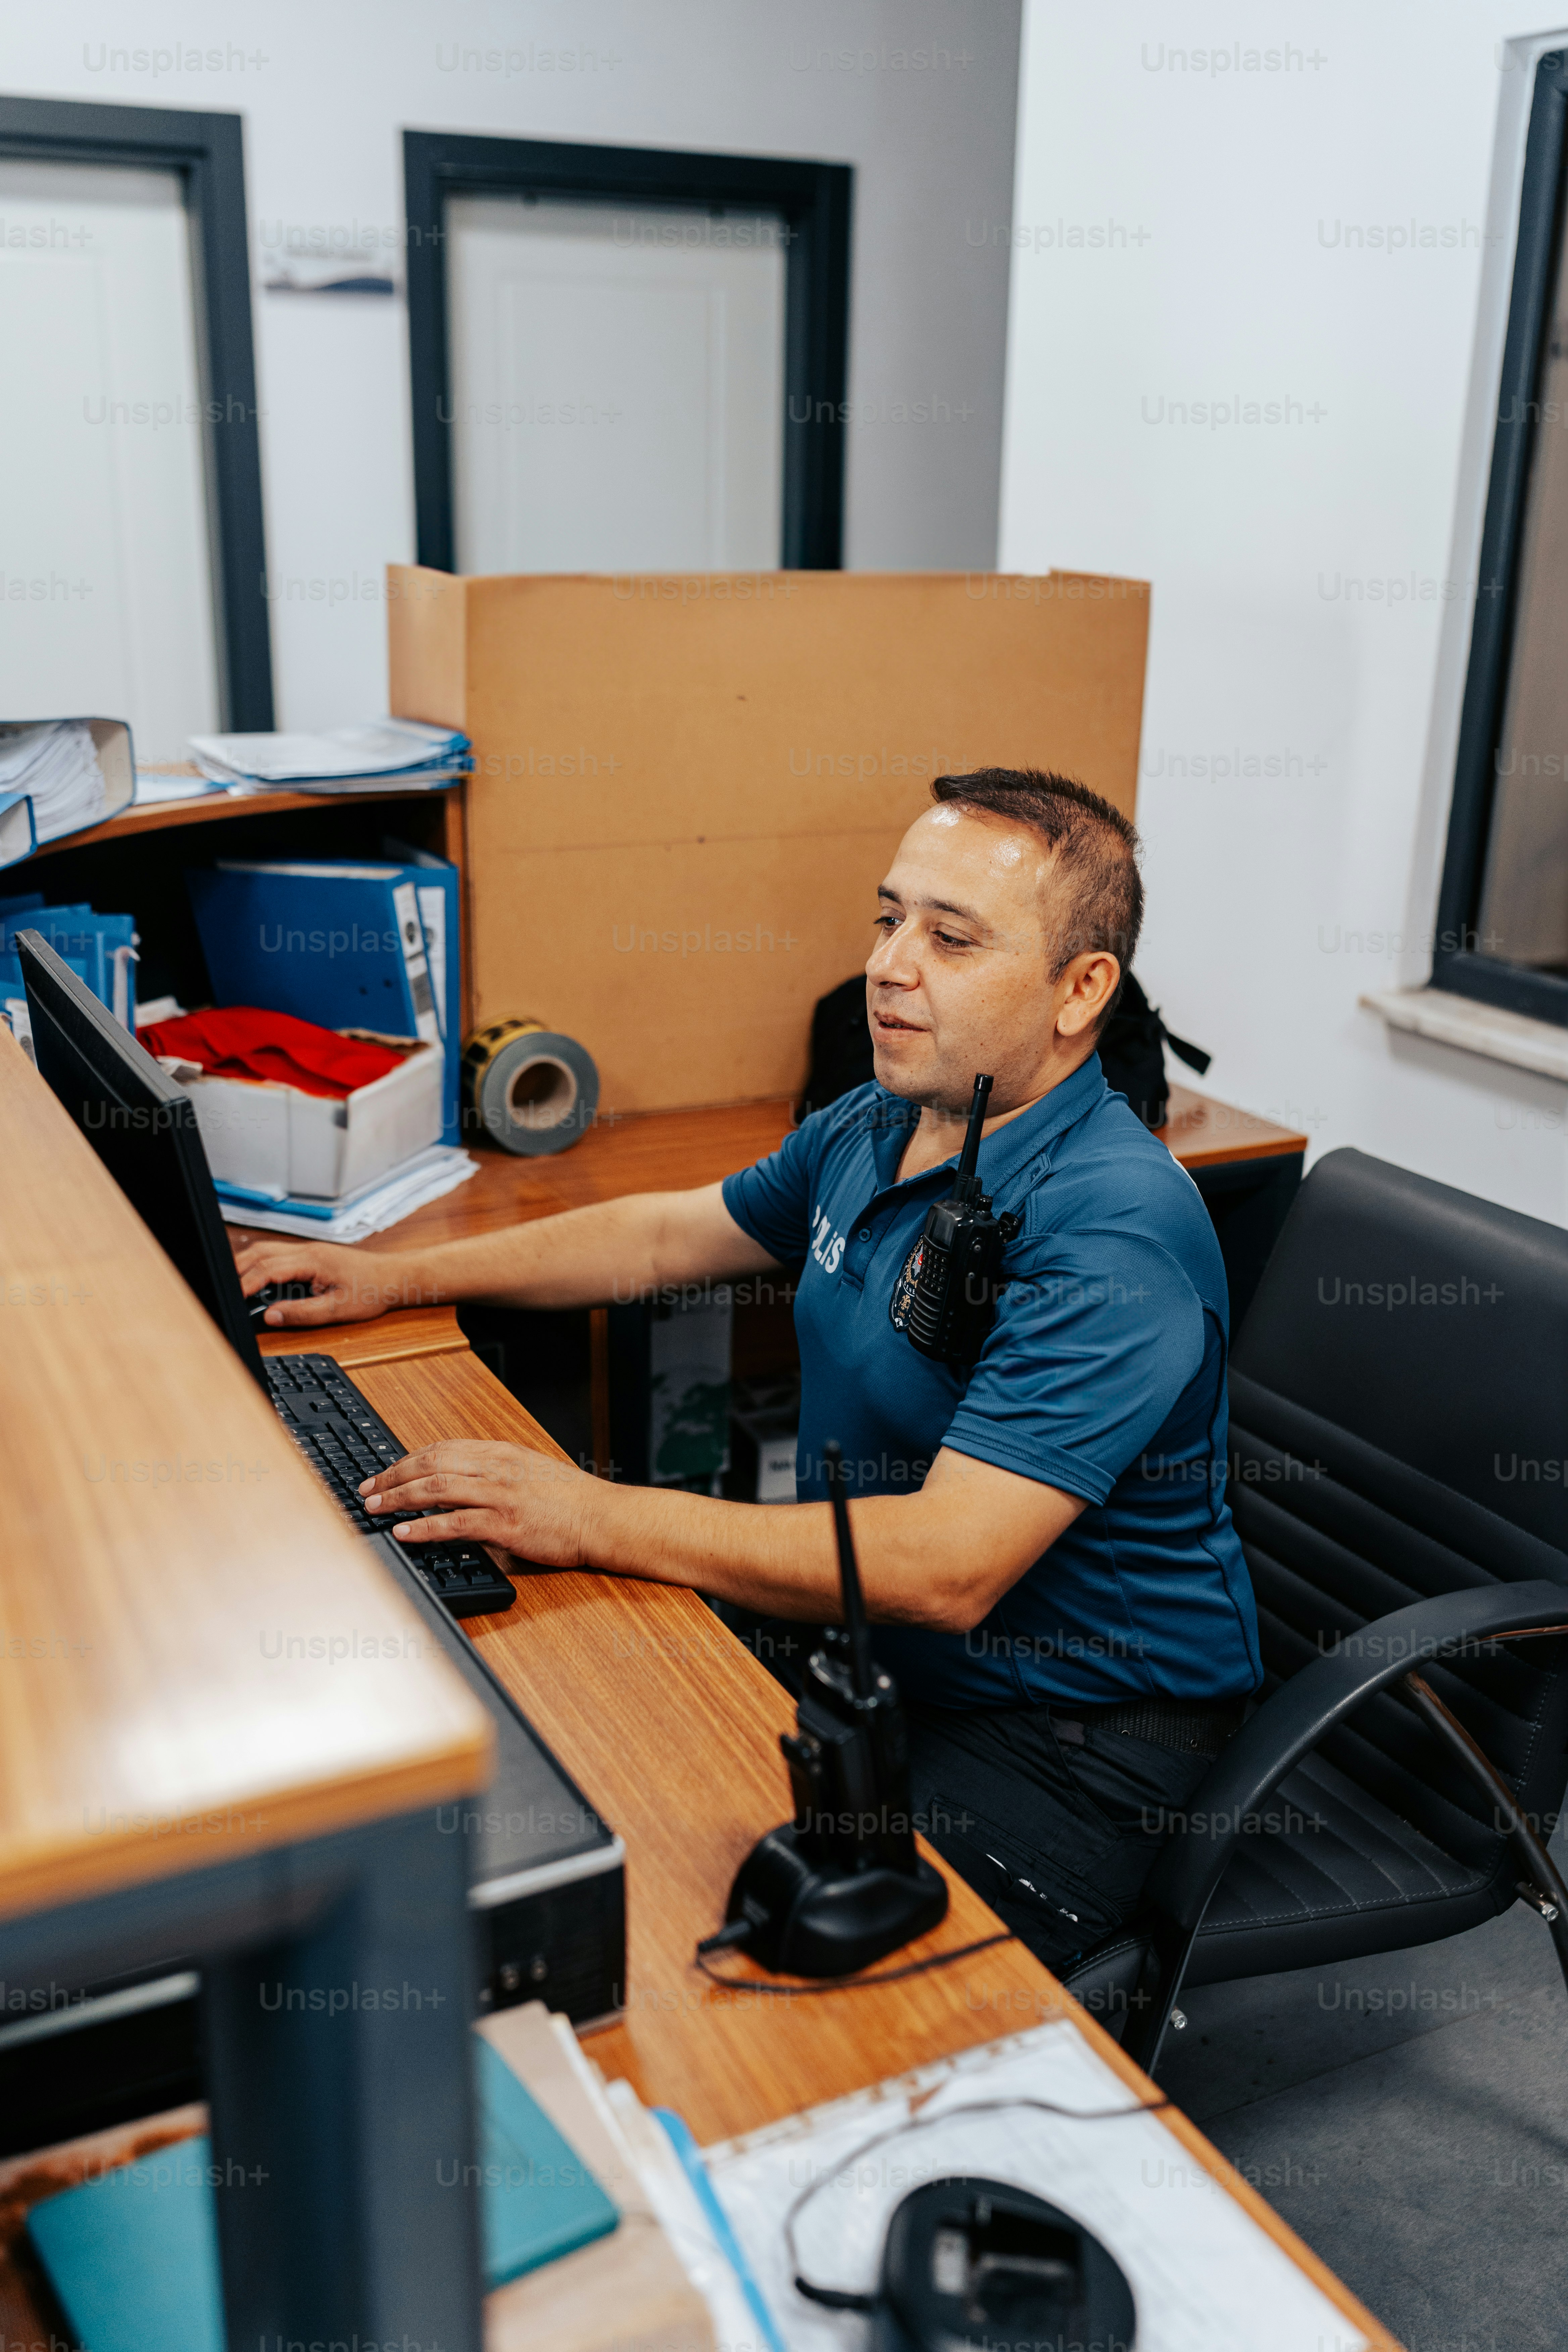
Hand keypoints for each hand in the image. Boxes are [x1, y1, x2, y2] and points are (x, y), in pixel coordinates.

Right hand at [230, 1238, 427, 1326]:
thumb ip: (301, 1313)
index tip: (231, 1297)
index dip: (246, 1284)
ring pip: (266, 1250)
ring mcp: (308, 1250)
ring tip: (235, 1286)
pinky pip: (278, 1254)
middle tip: (224, 1290)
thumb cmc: (371, 1292)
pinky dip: (261, 1264)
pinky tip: (257, 1280)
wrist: (394, 1277)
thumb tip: (271, 1317)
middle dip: (238, 1270)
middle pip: (260, 1253)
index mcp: (312, 1260)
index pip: (268, 1269)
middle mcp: (307, 1250)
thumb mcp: (337, 1310)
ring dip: (247, 1265)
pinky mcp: (311, 1255)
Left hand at [358, 1440, 595, 1566]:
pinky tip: (405, 1532)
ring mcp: (500, 1494)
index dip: (408, 1459)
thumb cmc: (570, 1500)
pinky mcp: (505, 1523)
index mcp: (501, 1453)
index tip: (387, 1471)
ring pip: (437, 1488)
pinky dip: (425, 1527)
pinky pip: (455, 1523)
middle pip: (431, 1463)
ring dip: (399, 1498)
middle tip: (368, 1489)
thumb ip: (496, 1474)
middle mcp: (496, 1467)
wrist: (602, 1517)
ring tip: (375, 1507)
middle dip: (393, 1475)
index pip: (442, 1448)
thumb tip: (463, 1485)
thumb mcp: (530, 1473)